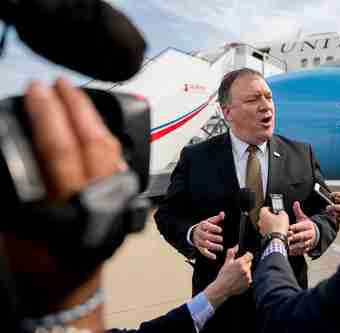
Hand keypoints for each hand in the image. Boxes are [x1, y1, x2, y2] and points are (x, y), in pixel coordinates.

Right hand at [1, 78, 124, 316]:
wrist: (69, 286)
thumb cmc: (37, 262)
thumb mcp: (16, 226)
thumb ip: (20, 185)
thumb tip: (18, 143)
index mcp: (68, 206)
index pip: (61, 149)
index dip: (50, 115)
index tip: (38, 90)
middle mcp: (100, 199)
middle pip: (93, 141)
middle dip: (76, 106)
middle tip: (59, 82)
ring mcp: (117, 198)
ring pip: (111, 147)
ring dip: (93, 117)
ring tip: (76, 95)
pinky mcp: (124, 199)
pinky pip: (118, 159)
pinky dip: (106, 137)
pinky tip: (96, 123)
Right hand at [192, 212, 224, 259]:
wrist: (195, 232)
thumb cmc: (205, 226)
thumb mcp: (210, 221)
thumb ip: (217, 218)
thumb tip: (222, 214)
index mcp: (202, 225)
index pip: (206, 226)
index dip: (213, 228)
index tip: (220, 230)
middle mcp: (199, 233)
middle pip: (204, 236)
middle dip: (213, 238)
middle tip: (221, 239)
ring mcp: (198, 241)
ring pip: (204, 244)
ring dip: (212, 246)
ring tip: (221, 248)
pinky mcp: (199, 247)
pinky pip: (203, 252)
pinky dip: (208, 255)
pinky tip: (214, 257)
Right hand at [204, 246, 252, 308]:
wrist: (222, 288)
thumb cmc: (223, 275)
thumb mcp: (226, 262)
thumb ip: (231, 253)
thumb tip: (236, 246)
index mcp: (241, 263)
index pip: (250, 256)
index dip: (247, 255)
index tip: (244, 257)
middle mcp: (246, 270)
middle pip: (249, 263)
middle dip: (244, 264)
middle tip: (236, 268)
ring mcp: (248, 277)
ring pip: (249, 271)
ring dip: (245, 271)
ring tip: (236, 275)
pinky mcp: (248, 284)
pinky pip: (248, 279)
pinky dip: (245, 279)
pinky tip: (237, 280)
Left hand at [258, 207, 288, 235]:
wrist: (277, 239)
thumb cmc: (279, 227)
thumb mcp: (284, 216)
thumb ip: (281, 212)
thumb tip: (281, 212)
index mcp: (263, 214)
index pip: (264, 208)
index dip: (269, 208)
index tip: (273, 210)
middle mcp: (260, 221)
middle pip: (264, 216)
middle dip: (270, 217)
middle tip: (276, 217)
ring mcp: (261, 229)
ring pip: (265, 224)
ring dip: (270, 224)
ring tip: (277, 225)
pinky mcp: (263, 235)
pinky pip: (266, 231)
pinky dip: (270, 230)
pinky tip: (276, 231)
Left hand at [288, 202, 316, 255]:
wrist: (315, 235)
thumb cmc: (306, 226)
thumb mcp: (303, 218)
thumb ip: (298, 211)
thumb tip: (295, 203)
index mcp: (308, 226)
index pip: (300, 226)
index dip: (293, 227)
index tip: (287, 228)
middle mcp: (309, 234)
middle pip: (302, 236)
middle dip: (294, 237)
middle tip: (285, 237)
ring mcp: (309, 242)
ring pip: (302, 245)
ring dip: (295, 246)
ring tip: (287, 246)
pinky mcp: (307, 249)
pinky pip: (302, 251)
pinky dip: (295, 252)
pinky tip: (289, 251)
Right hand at [326, 192, 339, 236]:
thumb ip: (334, 207)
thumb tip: (328, 208)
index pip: (336, 194)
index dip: (332, 195)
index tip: (328, 197)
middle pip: (337, 201)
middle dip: (332, 204)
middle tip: (329, 207)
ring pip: (339, 207)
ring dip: (335, 210)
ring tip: (332, 212)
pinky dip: (338, 213)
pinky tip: (337, 215)